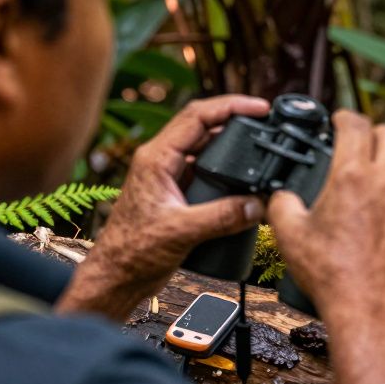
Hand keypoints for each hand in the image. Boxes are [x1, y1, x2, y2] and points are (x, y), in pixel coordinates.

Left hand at [59, 95, 270, 318]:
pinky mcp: (176, 191)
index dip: (231, 105)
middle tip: (268, 123)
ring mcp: (168, 175)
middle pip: (204, 125)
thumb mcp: (180, 232)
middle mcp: (161, 160)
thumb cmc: (132, 253)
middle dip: (237, 119)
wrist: (116, 277)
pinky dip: (227, 168)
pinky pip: (206, 169)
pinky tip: (245, 178)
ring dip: (233, 144)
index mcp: (156, 158)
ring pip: (206, 146)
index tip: (260, 108)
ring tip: (262, 147)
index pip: (197, 116)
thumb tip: (258, 204)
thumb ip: (222, 217)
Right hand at [267, 111, 384, 316]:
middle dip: (375, 133)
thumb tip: (281, 195)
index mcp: (352, 176)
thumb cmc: (331, 274)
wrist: (371, 307)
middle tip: (363, 143)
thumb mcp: (290, 236)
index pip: (355, 125)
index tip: (340, 120)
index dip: (346, 116)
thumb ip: (281, 205)